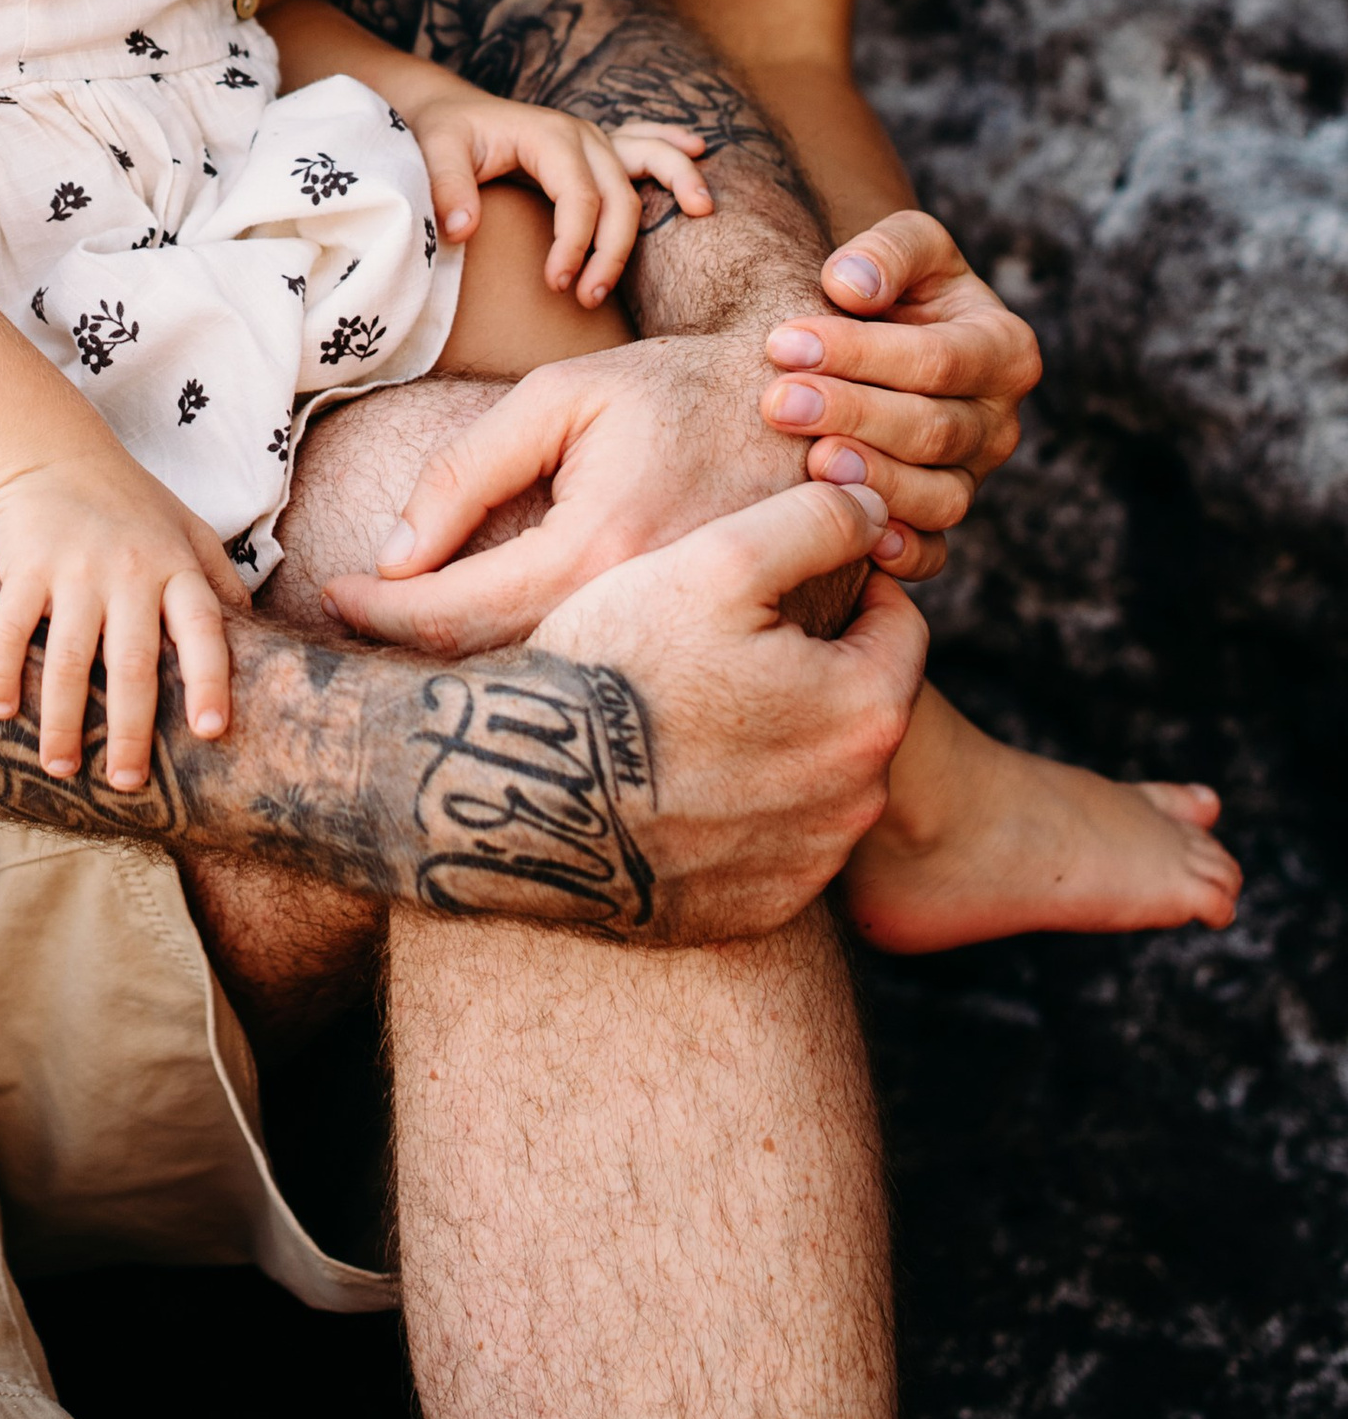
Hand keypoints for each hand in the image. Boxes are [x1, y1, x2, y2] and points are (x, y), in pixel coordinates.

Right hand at [0, 455, 251, 792]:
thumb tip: (259, 641)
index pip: (203, 630)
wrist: (53, 451)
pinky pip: (10, 627)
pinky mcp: (24, 564)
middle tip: (127, 781)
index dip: (208, 681)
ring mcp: (74, 568)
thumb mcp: (189, 530)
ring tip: (61, 766)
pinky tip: (1, 711)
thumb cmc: (130, 502)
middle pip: (132, 662)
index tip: (212, 731)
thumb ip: (221, 583)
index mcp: (176, 567)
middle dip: (130, 729)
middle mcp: (129, 570)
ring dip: (61, 719)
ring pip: (67, 658)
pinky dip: (1, 672)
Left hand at [325, 329, 920, 654]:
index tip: (332, 596)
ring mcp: (681, 649)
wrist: (809, 409)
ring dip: (464, 672)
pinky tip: (490, 655)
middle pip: (492, 667)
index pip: (457, 611)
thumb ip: (469, 470)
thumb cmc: (675, 390)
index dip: (380, 611)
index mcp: (601, 546)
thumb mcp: (562, 398)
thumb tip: (394, 553)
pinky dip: (534, 676)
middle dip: (407, 652)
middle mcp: (643, 615)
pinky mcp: (707, 664)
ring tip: (400, 644)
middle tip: (349, 628)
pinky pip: (597, 685)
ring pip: (543, 688)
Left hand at [405, 80, 712, 306]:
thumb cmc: (444, 132)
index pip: (580, 197)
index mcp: (550, 136)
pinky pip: (645, 143)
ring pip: (646, 166)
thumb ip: (447, 187)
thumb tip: (462, 229)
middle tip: (587, 299)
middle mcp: (582, 134)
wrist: (450, 109)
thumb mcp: (435, 151)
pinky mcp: (598, 147)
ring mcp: (595, 138)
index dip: (574, 245)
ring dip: (674, 186)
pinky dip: (672, 148)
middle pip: (619, 196)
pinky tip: (700, 150)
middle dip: (612, 251)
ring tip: (701, 211)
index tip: (557, 285)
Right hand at [531, 477, 926, 939]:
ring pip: (815, 774)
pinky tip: (677, 778)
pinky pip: (770, 841)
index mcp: (868, 710)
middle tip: (723, 643)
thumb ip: (815, 522)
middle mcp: (856, 801)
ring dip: (778, 739)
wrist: (524, 795)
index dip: (840, 590)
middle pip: (857, 703)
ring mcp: (806, 864)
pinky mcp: (756, 909)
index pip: (895, 626)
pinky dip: (741, 809)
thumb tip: (876, 509)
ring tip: (691, 709)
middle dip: (810, 668)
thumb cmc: (618, 666)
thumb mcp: (717, 562)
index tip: (775, 585)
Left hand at [761, 210, 1041, 536]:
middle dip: (851, 414)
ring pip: (938, 497)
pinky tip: (858, 541)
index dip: (860, 352)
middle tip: (776, 402)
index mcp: (1004, 349)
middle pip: (932, 430)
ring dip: (872, 482)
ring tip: (810, 464)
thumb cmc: (894, 285)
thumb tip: (850, 285)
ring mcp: (973, 477)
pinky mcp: (941, 520)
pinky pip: (934, 553)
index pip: (937, 359)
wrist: (881, 335)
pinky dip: (902, 553)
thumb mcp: (906, 247)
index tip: (783, 340)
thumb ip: (889, 251)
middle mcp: (999, 421)